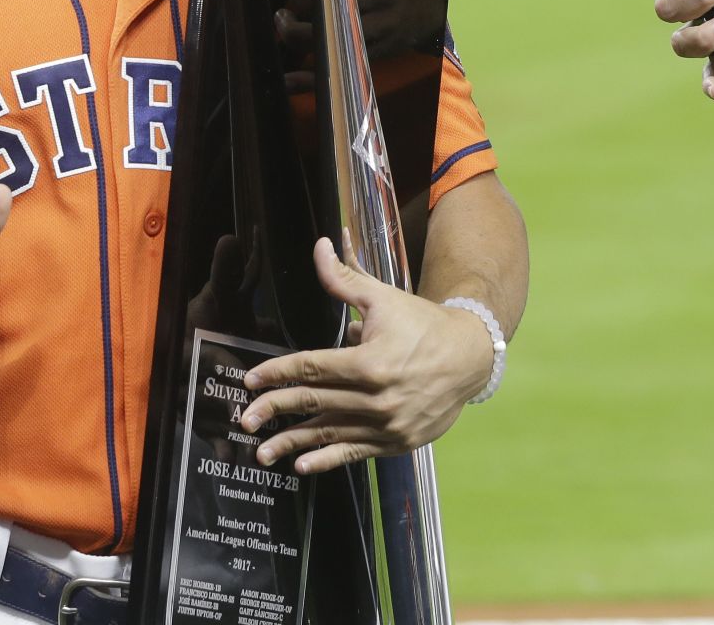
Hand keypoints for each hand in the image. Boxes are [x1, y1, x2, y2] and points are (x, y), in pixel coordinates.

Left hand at [240, 237, 494, 473]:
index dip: (277, 373)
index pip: (311, 367)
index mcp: (370, 361)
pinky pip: (354, 453)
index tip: (251, 381)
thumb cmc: (422, 323)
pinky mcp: (397, 441)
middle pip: (314, 403)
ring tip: (261, 452)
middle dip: (274, 410)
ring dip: (292, 443)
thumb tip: (320, 247)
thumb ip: (344, 279)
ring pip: (329, 434)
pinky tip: (302, 466)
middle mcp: (376, 397)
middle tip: (244, 418)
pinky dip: (327, 460)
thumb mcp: (383, 299)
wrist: (469, 356)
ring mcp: (387, 424)